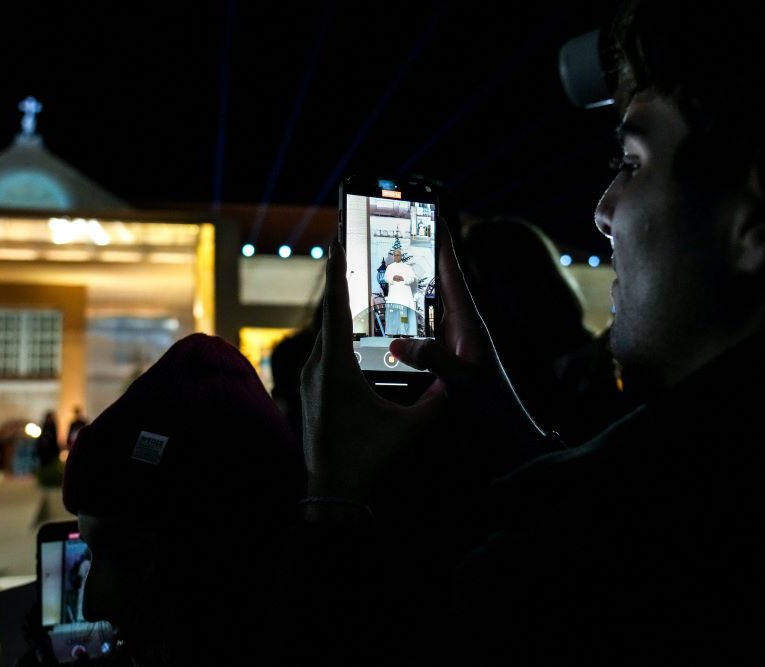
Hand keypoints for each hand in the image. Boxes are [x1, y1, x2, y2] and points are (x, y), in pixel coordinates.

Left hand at [301, 243, 444, 503]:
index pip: (334, 306)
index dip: (335, 270)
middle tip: (352, 257)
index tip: (334, 239)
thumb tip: (456, 381)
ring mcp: (308, 379)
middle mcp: (316, 366)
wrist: (331, 489)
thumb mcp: (408, 427)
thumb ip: (435, 401)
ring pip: (325, 338)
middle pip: (329, 317)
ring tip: (358, 297)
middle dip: (343, 288)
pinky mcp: (308, 392)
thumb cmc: (366, 456)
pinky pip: (323, 355)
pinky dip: (338, 341)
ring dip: (341, 317)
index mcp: (336, 366)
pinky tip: (353, 343)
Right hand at [389, 219, 544, 448]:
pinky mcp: (445, 359)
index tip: (430, 217)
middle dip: (417, 262)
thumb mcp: (463, 383)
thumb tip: (402, 342)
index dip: (441, 246)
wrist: (507, 435)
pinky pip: (420, 333)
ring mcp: (453, 343)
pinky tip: (383, 326)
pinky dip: (403, 324)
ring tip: (381, 276)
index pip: (453, 275)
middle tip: (393, 242)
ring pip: (425, 309)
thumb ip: (435, 361)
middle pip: (435, 286)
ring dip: (407, 293)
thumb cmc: (493, 407)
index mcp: (470, 324)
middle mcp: (461, 328)